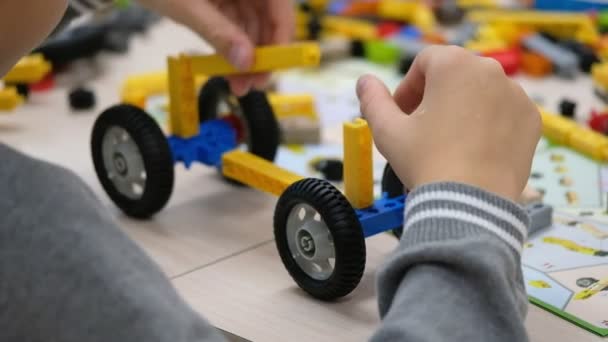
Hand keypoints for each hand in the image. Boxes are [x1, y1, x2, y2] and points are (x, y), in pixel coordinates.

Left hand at [140, 0, 294, 95]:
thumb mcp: (187, 6)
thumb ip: (218, 33)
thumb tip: (246, 62)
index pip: (279, 5)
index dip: (282, 38)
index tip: (274, 66)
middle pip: (269, 17)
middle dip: (262, 52)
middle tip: (253, 83)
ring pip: (253, 24)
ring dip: (248, 55)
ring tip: (238, 83)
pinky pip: (235, 23)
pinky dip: (233, 46)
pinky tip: (228, 67)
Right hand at [356, 46, 540, 201]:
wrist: (470, 205)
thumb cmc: (425, 162)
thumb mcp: (387, 131)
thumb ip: (372, 100)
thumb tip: (364, 82)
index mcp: (454, 65)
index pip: (426, 61)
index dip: (408, 87)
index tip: (402, 115)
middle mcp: (491, 71)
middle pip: (455, 74)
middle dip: (435, 96)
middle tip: (423, 129)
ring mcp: (516, 95)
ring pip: (481, 92)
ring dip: (462, 108)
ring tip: (450, 142)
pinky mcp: (531, 120)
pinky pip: (504, 112)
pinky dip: (489, 123)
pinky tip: (474, 150)